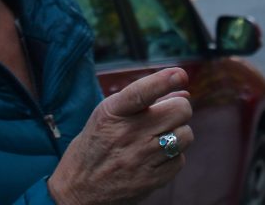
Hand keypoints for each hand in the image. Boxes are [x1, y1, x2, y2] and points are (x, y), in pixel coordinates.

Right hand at [48, 67, 193, 204]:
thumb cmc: (95, 145)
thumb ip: (144, 100)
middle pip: (179, 110)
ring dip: (178, 133)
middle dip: (179, 109)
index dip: (164, 81)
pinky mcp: (152, 180)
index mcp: (112, 113)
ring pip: (185, 134)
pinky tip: (155, 158)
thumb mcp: (108, 115)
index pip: (141, 92)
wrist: (78, 191)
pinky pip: (180, 159)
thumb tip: (184, 90)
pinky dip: (173, 157)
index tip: (180, 74)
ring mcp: (141, 158)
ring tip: (161, 137)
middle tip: (168, 115)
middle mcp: (127, 134)